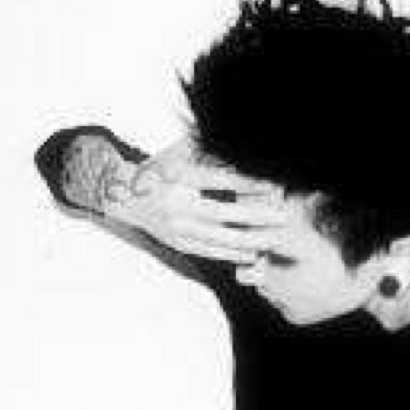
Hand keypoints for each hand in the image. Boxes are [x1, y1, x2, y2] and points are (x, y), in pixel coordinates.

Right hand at [60, 134, 288, 263]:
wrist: (126, 197)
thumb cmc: (158, 172)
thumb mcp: (180, 156)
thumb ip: (212, 158)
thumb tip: (245, 162)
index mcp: (180, 178)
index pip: (221, 180)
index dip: (248, 183)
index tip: (273, 185)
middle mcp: (179, 205)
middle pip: (226, 213)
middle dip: (258, 217)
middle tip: (284, 217)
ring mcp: (179, 228)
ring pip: (221, 237)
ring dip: (251, 240)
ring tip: (275, 239)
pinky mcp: (181, 244)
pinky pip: (211, 252)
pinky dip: (233, 253)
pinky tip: (253, 253)